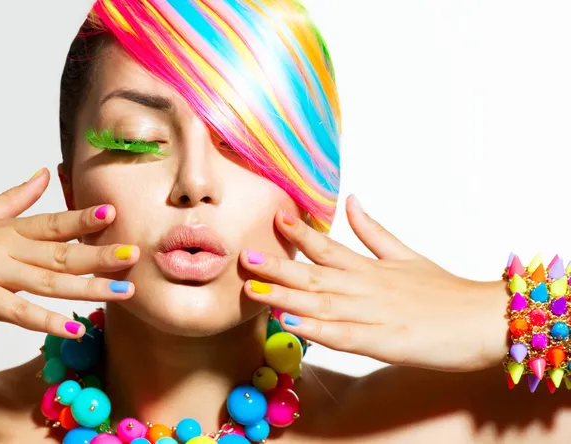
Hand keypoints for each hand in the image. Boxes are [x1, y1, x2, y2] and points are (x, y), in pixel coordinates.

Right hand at [0, 168, 139, 337]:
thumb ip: (16, 199)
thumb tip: (45, 174)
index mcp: (9, 231)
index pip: (53, 222)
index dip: (83, 218)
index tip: (114, 213)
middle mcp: (6, 250)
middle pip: (61, 252)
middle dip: (100, 255)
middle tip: (134, 255)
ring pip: (49, 282)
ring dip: (89, 288)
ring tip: (123, 292)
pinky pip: (19, 313)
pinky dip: (48, 321)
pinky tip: (75, 328)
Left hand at [240, 195, 508, 371]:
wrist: (485, 319)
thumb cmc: (444, 290)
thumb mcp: (406, 254)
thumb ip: (373, 231)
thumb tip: (351, 200)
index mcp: (370, 268)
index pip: (327, 247)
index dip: (299, 234)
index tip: (275, 218)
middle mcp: (366, 287)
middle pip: (315, 276)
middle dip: (278, 267)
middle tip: (245, 256)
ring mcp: (374, 315)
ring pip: (323, 305)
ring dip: (287, 298)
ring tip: (256, 291)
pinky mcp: (385, 342)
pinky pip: (345, 337)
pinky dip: (319, 331)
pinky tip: (293, 326)